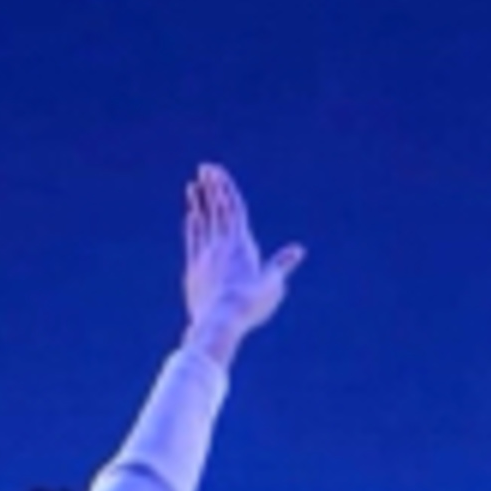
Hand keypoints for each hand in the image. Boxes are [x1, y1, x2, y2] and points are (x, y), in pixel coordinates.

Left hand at [180, 163, 303, 362]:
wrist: (220, 322)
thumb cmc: (250, 305)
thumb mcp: (272, 284)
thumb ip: (281, 264)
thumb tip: (298, 250)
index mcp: (241, 244)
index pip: (233, 208)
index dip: (226, 188)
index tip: (217, 171)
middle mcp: (221, 245)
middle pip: (217, 209)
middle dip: (212, 187)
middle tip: (205, 168)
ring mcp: (206, 256)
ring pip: (202, 222)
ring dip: (198, 202)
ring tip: (194, 186)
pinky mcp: (194, 269)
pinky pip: (193, 241)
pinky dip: (193, 226)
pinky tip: (191, 217)